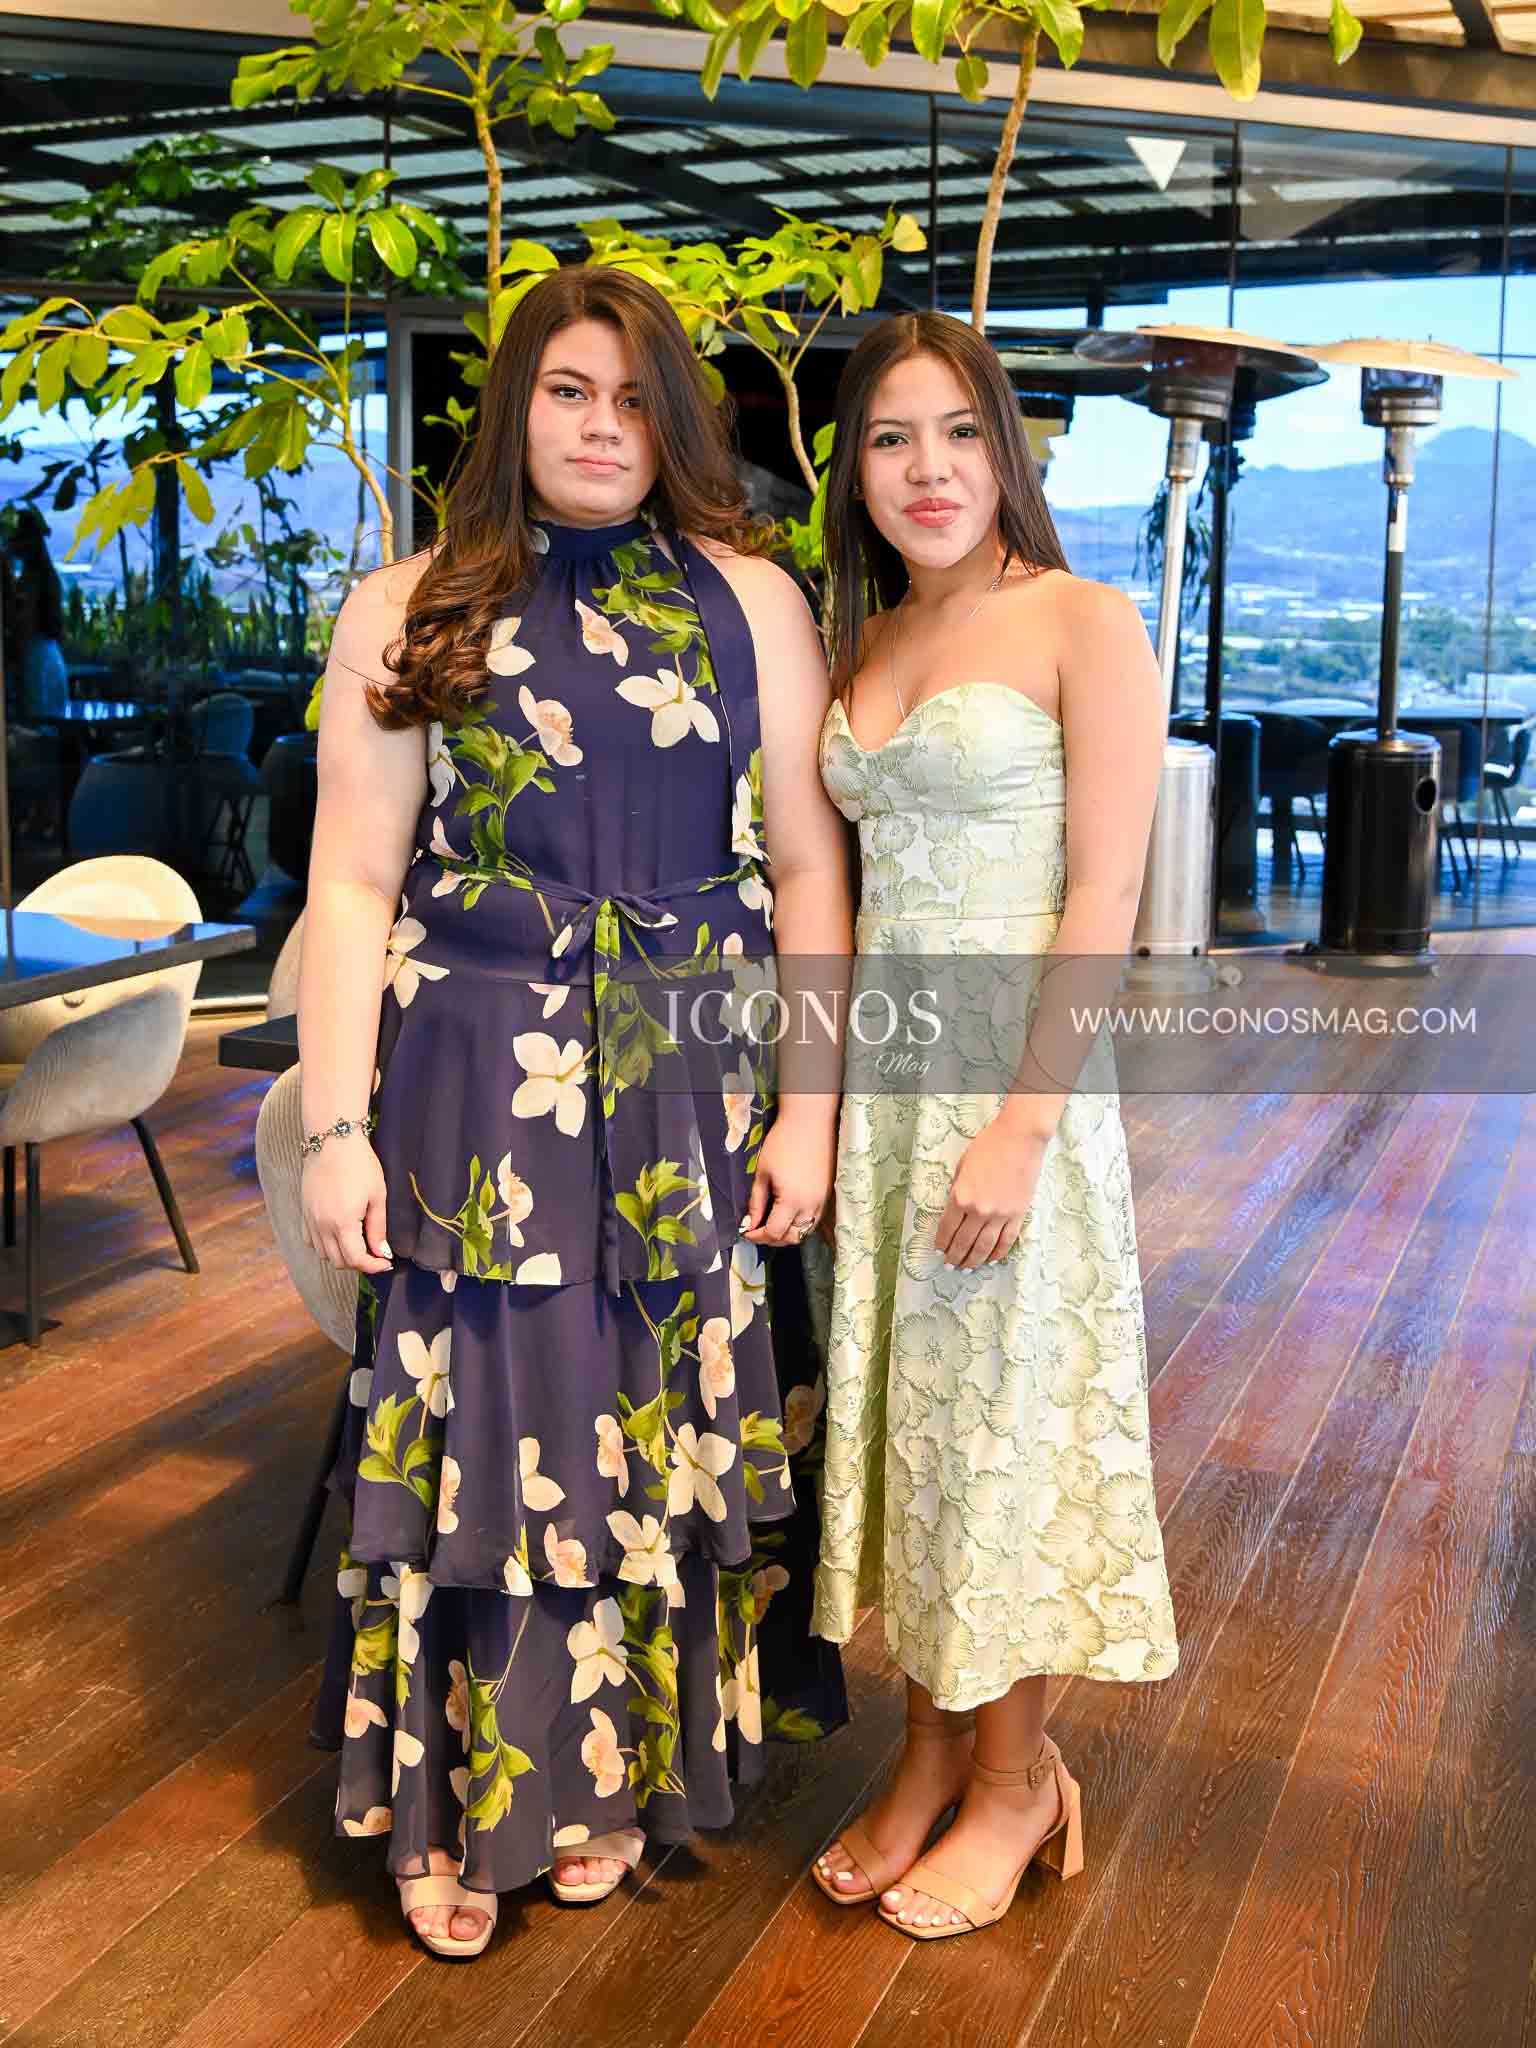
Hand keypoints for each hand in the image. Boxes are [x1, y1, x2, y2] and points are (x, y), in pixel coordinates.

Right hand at [301, 1138, 393, 1273]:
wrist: (332, 1141)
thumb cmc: (360, 1165)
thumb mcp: (377, 1196)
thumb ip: (378, 1228)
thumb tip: (383, 1253)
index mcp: (343, 1223)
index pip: (357, 1260)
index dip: (374, 1266)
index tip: (387, 1263)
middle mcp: (322, 1226)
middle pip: (339, 1262)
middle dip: (360, 1263)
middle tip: (376, 1252)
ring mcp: (310, 1220)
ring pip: (324, 1254)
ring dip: (342, 1255)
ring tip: (358, 1242)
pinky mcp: (303, 1212)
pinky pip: (311, 1241)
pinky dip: (325, 1246)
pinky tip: (338, 1234)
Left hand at [739, 1112, 833, 1250]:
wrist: (809, 1124)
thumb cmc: (783, 1143)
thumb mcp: (763, 1174)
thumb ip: (756, 1202)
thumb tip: (749, 1223)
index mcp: (792, 1202)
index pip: (774, 1232)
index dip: (757, 1236)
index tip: (747, 1231)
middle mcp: (810, 1206)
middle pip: (792, 1238)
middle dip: (773, 1238)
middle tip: (757, 1229)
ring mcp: (822, 1202)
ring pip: (805, 1231)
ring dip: (788, 1233)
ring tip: (772, 1222)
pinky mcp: (827, 1195)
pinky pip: (813, 1220)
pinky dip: (800, 1223)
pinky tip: (788, 1214)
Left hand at [935, 1115, 1048, 1269]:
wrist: (1019, 1139)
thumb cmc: (988, 1146)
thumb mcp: (962, 1167)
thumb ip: (957, 1190)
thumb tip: (955, 1210)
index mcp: (960, 1197)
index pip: (947, 1229)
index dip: (942, 1243)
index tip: (939, 1251)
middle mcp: (979, 1210)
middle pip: (964, 1242)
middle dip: (955, 1256)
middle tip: (951, 1265)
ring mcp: (1000, 1215)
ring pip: (985, 1247)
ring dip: (974, 1260)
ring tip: (967, 1268)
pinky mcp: (1018, 1215)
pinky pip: (1006, 1241)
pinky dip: (998, 1253)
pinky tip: (991, 1259)